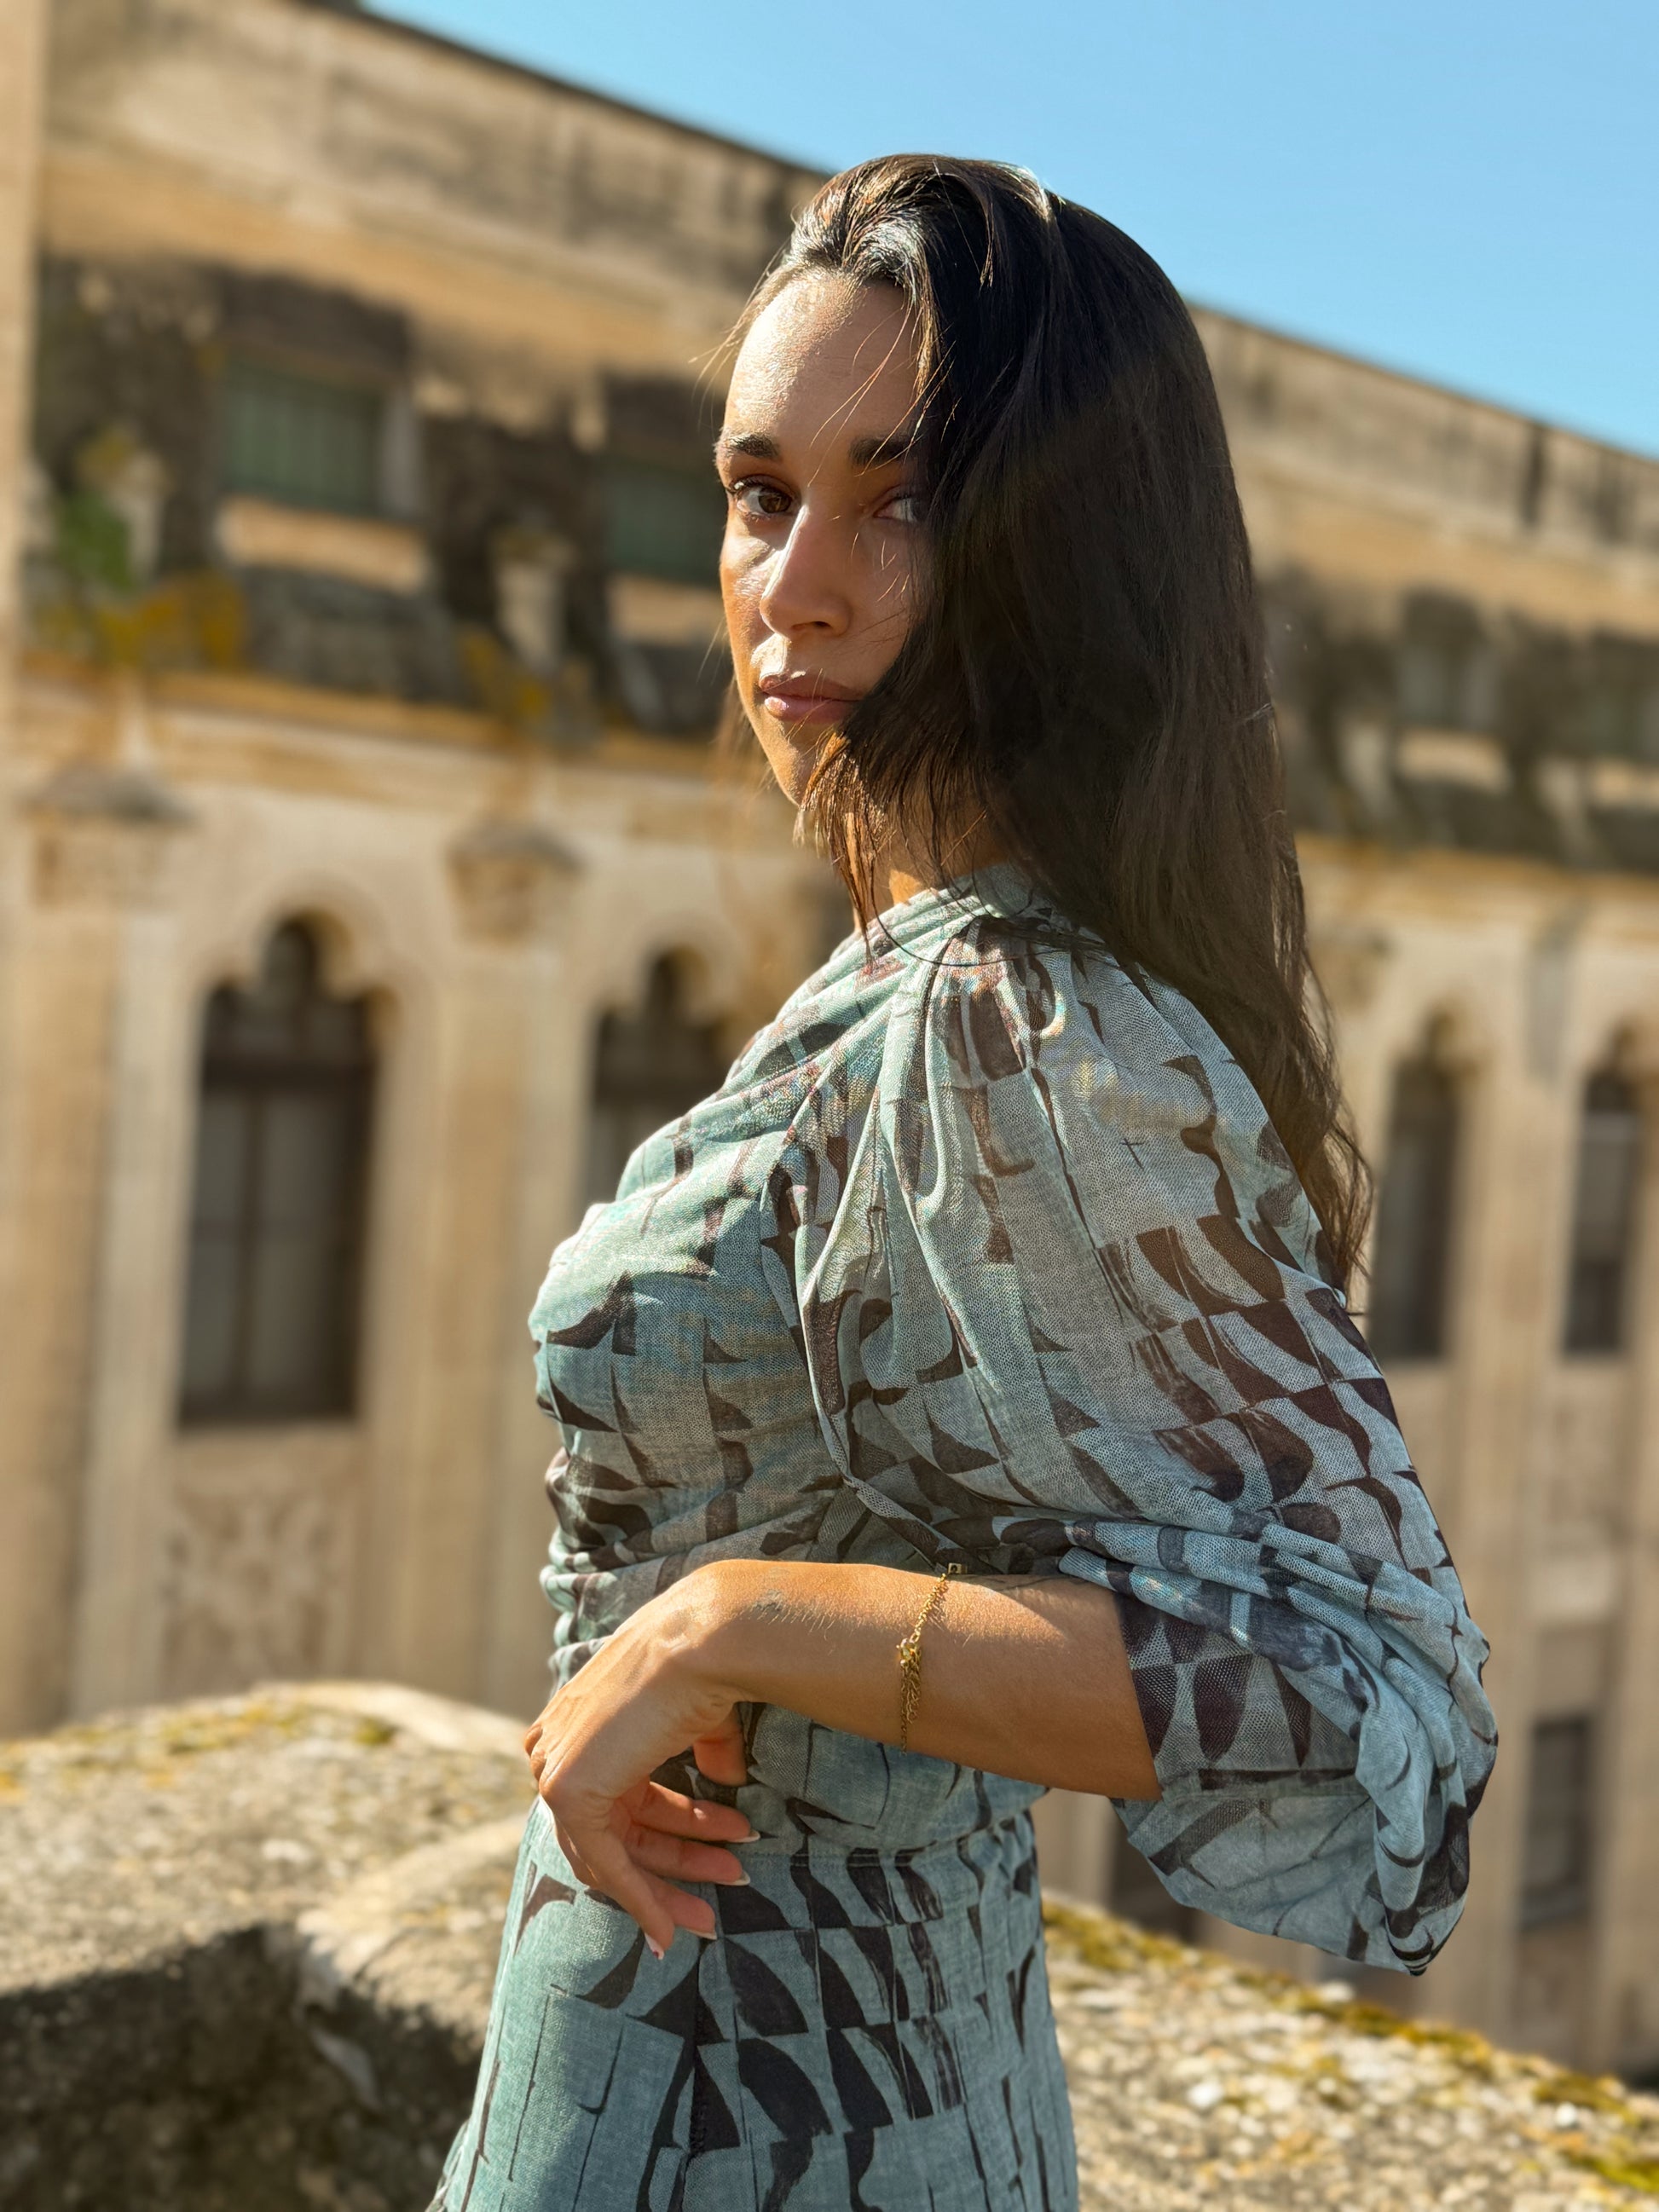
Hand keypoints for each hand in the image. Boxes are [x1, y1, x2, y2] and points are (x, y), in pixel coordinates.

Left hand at [523, 1573, 753, 1956]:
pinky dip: (639, 1900)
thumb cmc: (708, 1666)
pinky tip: (670, 1930)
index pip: (616, 1797)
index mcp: (583, 1722)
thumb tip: (728, 1777)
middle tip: (720, 1891)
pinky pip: (606, 1865)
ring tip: (720, 1900)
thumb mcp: (703, 1718)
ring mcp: (559, 1768)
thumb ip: (705, 1751)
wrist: (704, 1641)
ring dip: (668, 1886)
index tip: (712, 1858)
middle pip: (613, 1831)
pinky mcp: (569, 1793)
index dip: (666, 1835)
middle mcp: (561, 1745)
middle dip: (673, 1866)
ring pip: (610, 1855)